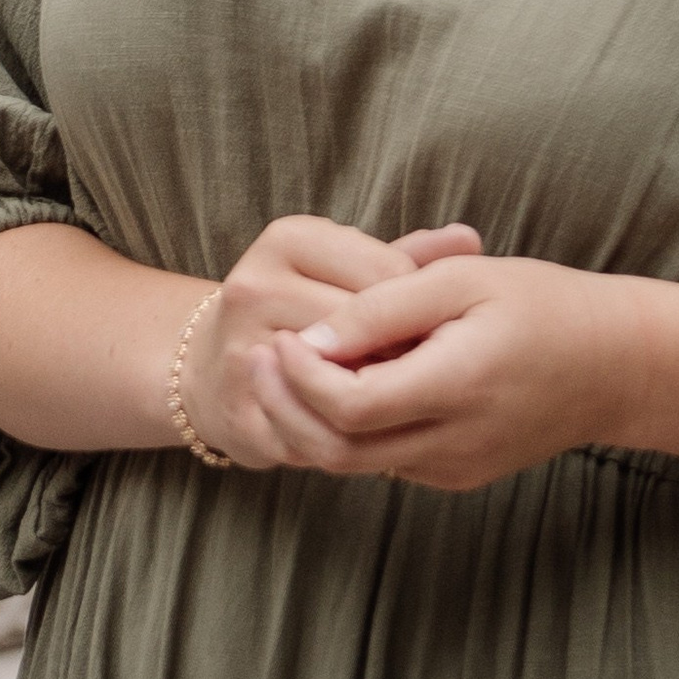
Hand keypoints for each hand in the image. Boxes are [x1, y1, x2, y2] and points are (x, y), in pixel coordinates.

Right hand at [183, 214, 485, 467]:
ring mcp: (242, 352)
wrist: (209, 365)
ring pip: (341, 386)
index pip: (386, 273)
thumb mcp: (346, 266)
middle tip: (425, 373)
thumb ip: (408, 255)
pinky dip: (349, 438)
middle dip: (403, 356)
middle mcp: (253, 287)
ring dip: (378, 399)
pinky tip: (364, 431)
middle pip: (364, 329)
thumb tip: (469, 239)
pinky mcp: (241, 411)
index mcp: (286, 240)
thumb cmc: (300, 307)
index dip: (422, 309)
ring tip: (396, 400)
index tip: (431, 328)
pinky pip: (316, 435)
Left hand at [238, 248, 630, 493]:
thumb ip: (384, 307)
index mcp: (458, 387)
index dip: (300, 376)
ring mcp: (456, 467)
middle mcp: (455, 442)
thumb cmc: (543, 305)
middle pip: (338, 450)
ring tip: (277, 373)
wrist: (618, 366)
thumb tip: (313, 338)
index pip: (349, 405)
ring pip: (355, 465)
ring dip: (306, 424)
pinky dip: (344, 433)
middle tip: (255, 359)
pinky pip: (383, 462)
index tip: (281, 335)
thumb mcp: (463, 281)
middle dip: (284, 408)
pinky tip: (328, 390)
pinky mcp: (457, 474)